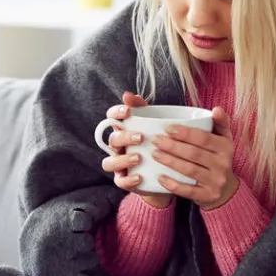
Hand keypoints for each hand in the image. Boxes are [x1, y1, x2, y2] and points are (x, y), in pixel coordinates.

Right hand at [100, 92, 172, 208]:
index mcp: (124, 131)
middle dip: (125, 137)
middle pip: (113, 139)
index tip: (128, 111)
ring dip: (122, 159)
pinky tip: (139, 176)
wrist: (165, 175)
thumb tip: (129, 94)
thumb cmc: (158, 146)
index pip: (112, 118)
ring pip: (109, 161)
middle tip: (141, 137)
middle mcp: (118, 148)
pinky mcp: (124, 181)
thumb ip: (145, 111)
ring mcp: (119, 165)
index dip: (116, 113)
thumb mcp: (155, 128)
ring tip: (138, 158)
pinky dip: (128, 179)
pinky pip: (119, 181)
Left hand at [152, 106, 238, 209]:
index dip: (185, 133)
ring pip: (189, 170)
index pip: (204, 138)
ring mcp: (215, 181)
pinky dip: (172, 184)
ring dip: (169, 161)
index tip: (167, 128)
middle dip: (172, 146)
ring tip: (154, 153)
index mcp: (226, 147)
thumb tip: (216, 109)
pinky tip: (159, 177)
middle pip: (194, 153)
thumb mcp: (224, 139)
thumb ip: (220, 122)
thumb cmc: (218, 158)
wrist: (225, 189)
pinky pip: (187, 190)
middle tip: (156, 140)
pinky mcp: (207, 196)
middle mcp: (223, 164)